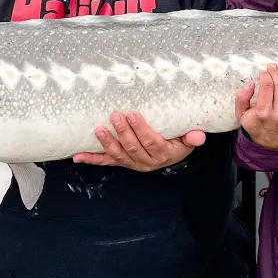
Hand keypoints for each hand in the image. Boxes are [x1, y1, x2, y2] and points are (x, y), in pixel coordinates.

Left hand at [75, 111, 204, 171]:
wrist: (173, 154)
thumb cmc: (179, 141)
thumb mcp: (188, 139)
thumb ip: (192, 137)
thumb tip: (198, 135)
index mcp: (163, 154)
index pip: (151, 142)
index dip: (141, 130)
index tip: (133, 114)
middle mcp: (147, 161)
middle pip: (133, 148)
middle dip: (123, 132)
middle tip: (115, 116)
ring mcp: (133, 163)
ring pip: (119, 155)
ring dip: (108, 143)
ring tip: (99, 130)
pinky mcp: (122, 162)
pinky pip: (106, 162)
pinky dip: (92, 160)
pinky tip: (78, 157)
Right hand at [235, 63, 277, 150]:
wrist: (271, 145)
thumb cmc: (256, 126)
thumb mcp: (242, 115)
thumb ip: (241, 98)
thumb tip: (251, 83)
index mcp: (263, 113)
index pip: (267, 86)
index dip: (266, 74)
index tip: (264, 71)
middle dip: (276, 71)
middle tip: (273, 66)